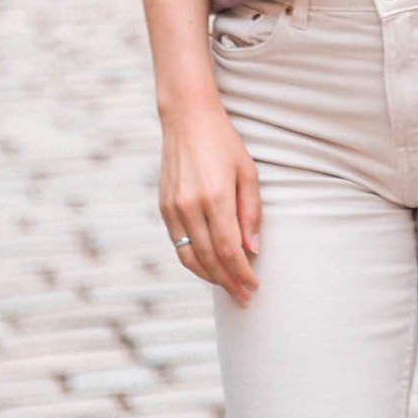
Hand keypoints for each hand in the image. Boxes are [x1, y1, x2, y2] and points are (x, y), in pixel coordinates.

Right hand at [160, 102, 260, 304]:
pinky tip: (208, 265)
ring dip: (209, 277)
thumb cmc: (224, 143)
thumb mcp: (248, 172)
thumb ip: (250, 212)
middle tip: (244, 297)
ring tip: (228, 286)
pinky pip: (178, 244)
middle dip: (228, 282)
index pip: (228, 249)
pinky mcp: (163, 207)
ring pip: (189, 257)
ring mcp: (173, 208)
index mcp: (216, 197)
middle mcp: (190, 206)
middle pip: (209, 259)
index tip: (253, 286)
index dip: (241, 273)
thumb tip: (252, 249)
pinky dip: (194, 260)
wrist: (187, 120)